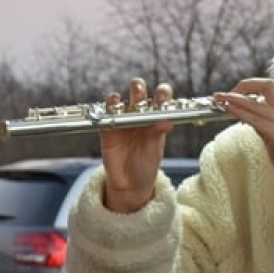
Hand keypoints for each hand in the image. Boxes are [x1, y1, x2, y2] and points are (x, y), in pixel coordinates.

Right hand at [99, 77, 172, 211]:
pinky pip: (106, 113)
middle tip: (139, 89)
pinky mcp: (107, 128)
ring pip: (122, 101)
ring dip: (123, 95)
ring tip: (125, 96)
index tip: (162, 94)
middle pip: (138, 94)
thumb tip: (166, 122)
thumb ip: (156, 135)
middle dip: (138, 88)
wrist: (129, 184)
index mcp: (154, 119)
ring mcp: (122, 120)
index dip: (161, 94)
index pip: (159, 100)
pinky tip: (112, 101)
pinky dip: (108, 106)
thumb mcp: (154, 151)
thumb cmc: (146, 166)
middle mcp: (138, 116)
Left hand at [213, 78, 273, 203]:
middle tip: (227, 94)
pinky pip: (255, 118)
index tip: (237, 94)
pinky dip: (239, 111)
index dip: (254, 87)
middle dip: (246, 84)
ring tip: (218, 97)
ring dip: (233, 97)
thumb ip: (264, 128)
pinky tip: (227, 109)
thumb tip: (248, 120)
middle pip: (269, 84)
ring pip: (257, 101)